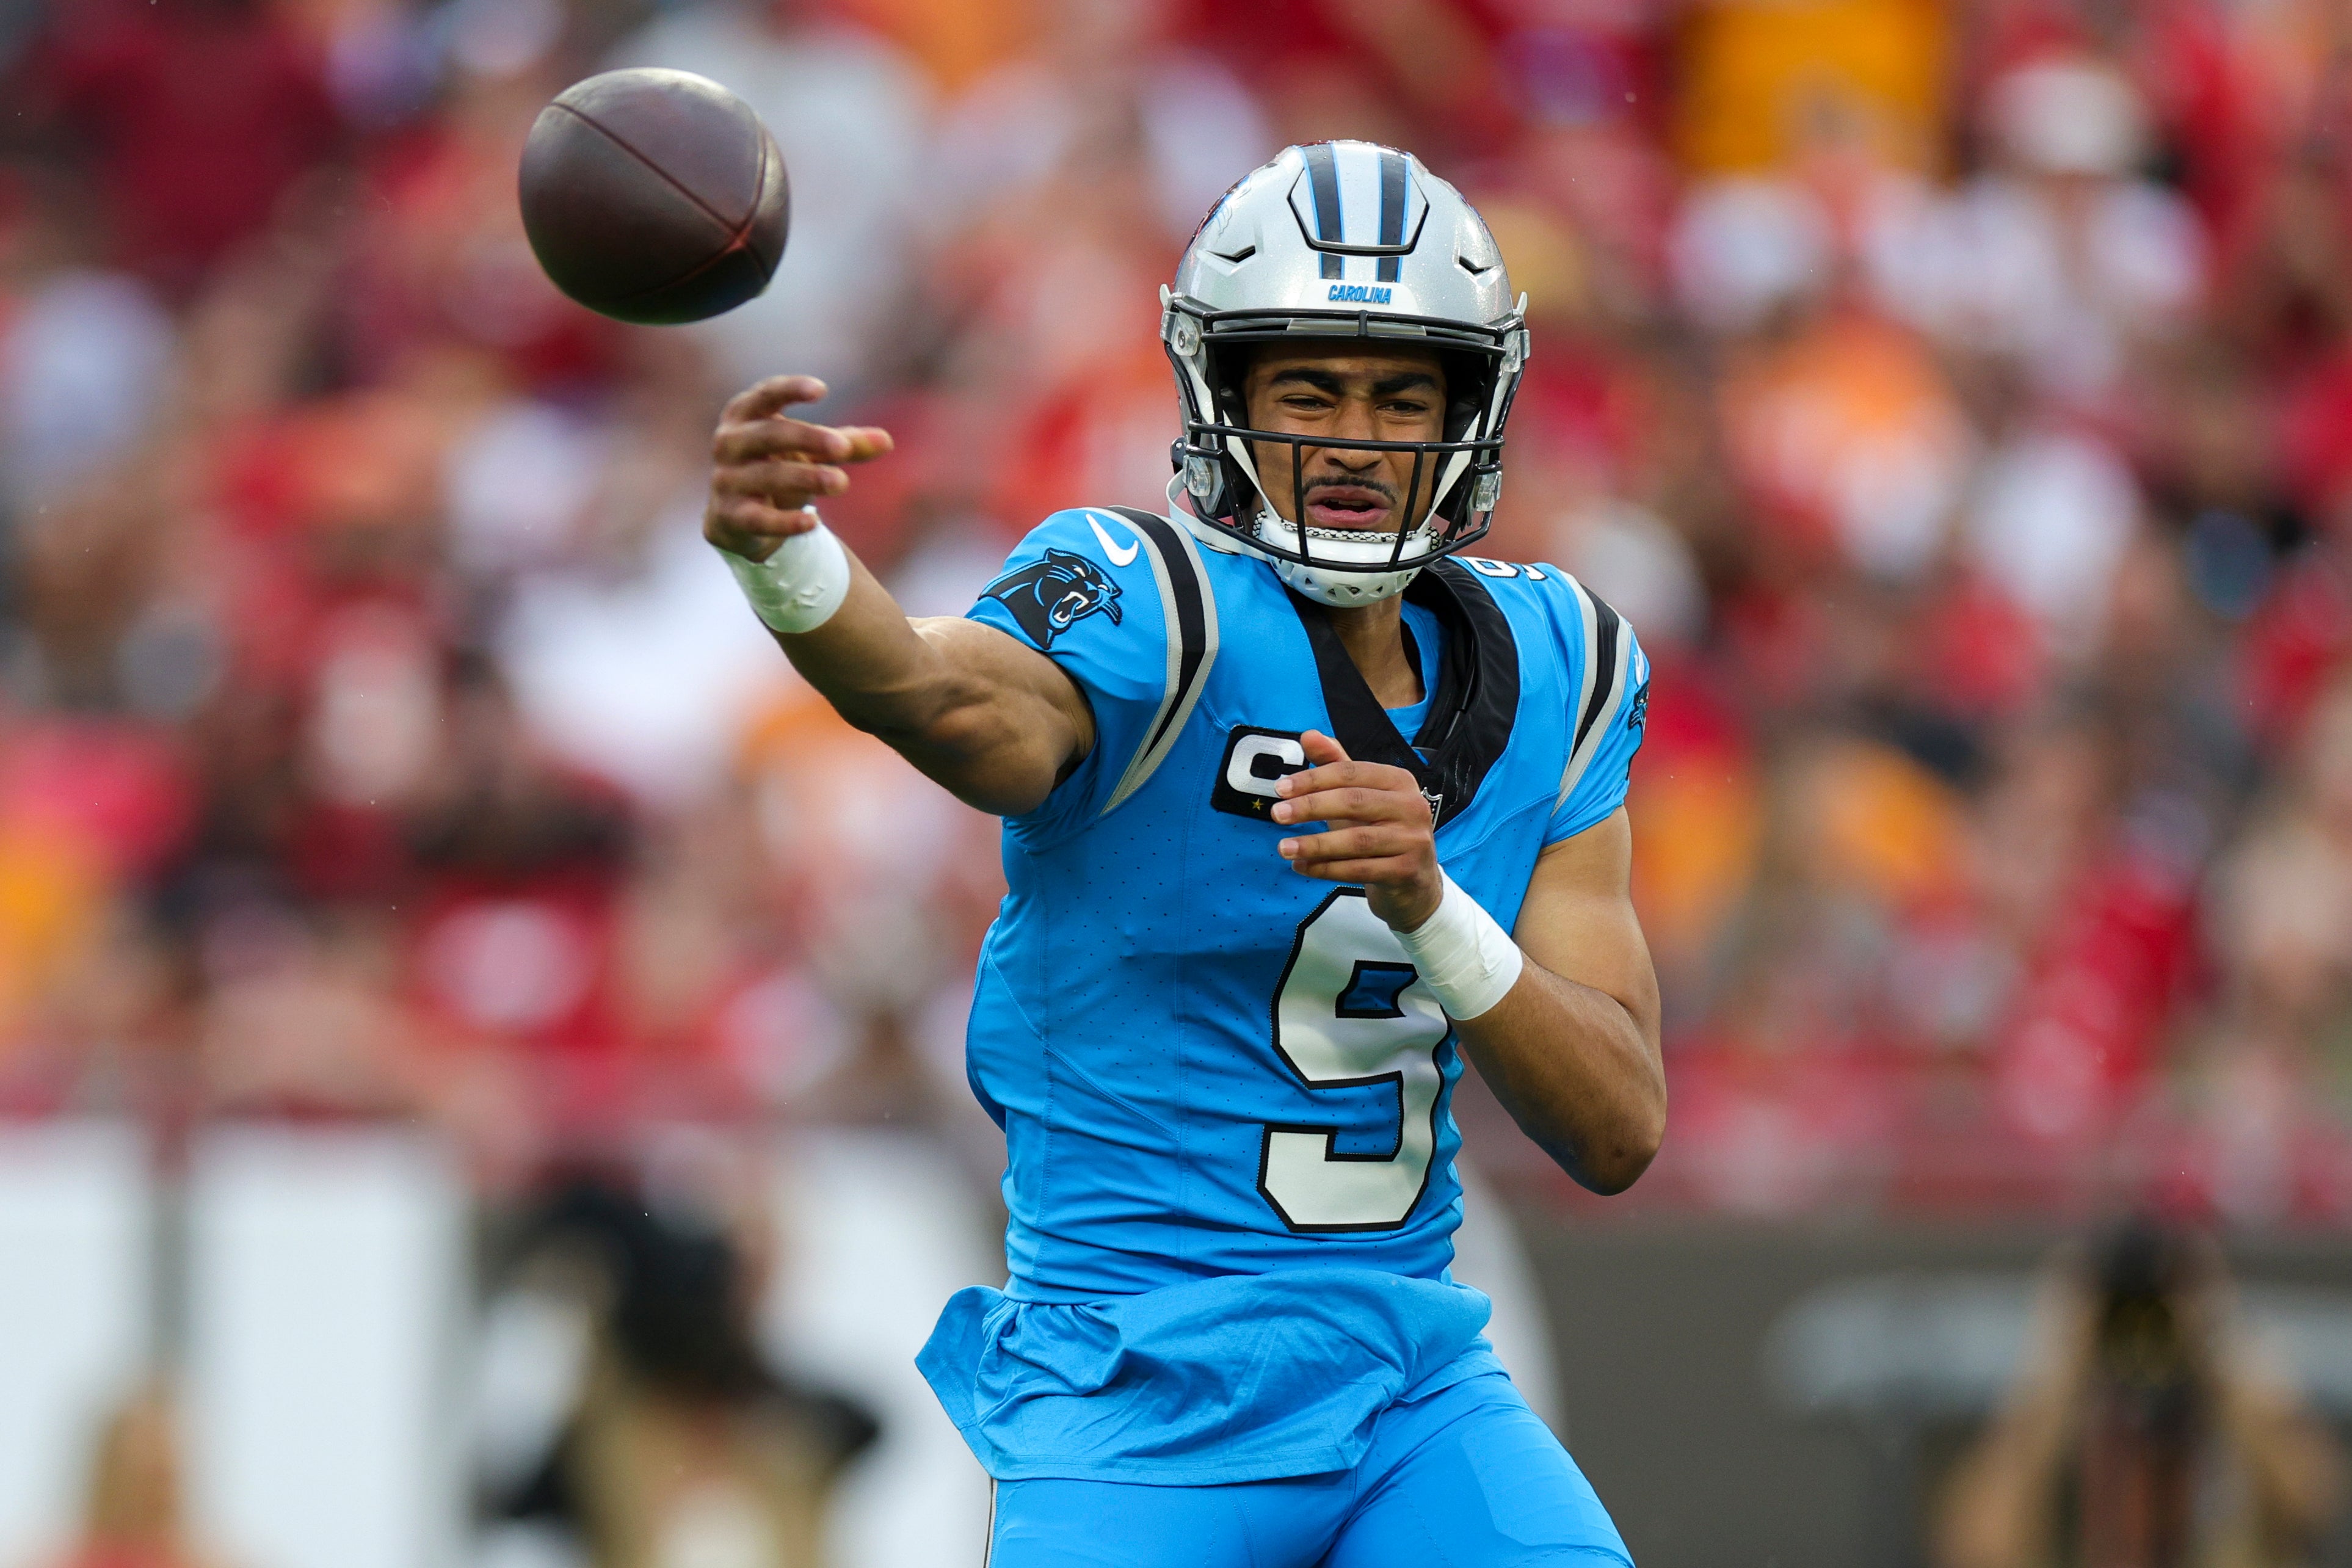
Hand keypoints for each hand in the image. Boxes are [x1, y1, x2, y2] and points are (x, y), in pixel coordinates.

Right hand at [704, 375, 893, 561]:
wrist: (738, 518)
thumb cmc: (777, 467)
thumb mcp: (810, 452)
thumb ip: (846, 444)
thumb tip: (887, 441)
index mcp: (746, 415)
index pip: (765, 395)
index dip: (790, 389)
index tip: (821, 390)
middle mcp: (730, 443)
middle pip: (768, 435)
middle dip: (807, 439)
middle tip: (842, 449)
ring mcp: (727, 480)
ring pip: (767, 476)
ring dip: (805, 478)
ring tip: (841, 482)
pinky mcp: (731, 516)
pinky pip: (758, 519)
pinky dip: (784, 523)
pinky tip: (813, 523)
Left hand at [1271, 730, 1441, 930]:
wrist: (1414, 882)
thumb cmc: (1381, 831)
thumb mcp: (1359, 796)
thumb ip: (1335, 765)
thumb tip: (1308, 735)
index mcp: (1399, 780)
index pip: (1351, 773)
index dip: (1313, 779)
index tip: (1280, 789)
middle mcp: (1412, 806)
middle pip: (1354, 802)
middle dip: (1310, 807)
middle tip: (1277, 815)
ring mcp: (1412, 840)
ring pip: (1356, 840)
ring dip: (1314, 844)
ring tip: (1283, 847)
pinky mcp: (1407, 871)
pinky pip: (1359, 869)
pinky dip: (1326, 869)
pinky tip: (1302, 867)